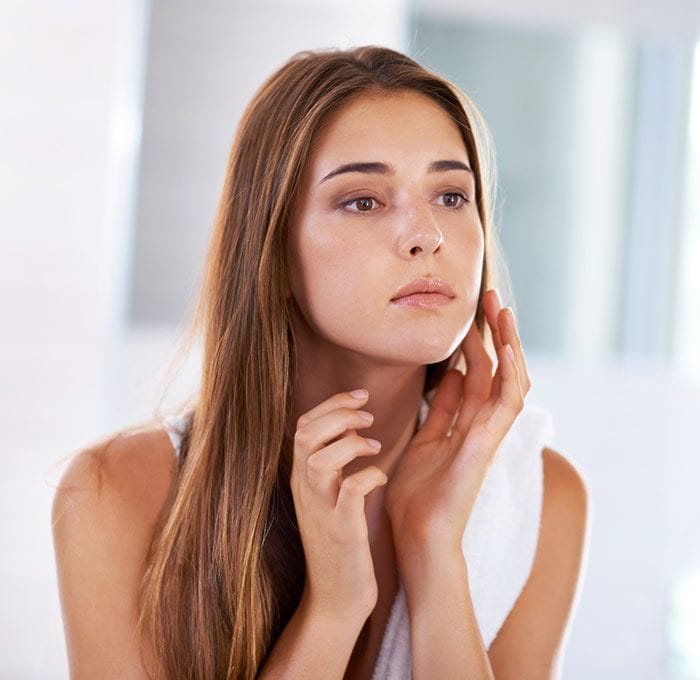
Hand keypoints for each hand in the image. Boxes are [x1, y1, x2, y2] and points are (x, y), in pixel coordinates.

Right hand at [290, 389, 387, 620]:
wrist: (335, 597)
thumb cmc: (340, 541)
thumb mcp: (328, 496)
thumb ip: (334, 461)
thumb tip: (353, 425)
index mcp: (303, 478)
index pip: (302, 426)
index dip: (331, 403)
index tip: (361, 395)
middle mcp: (306, 490)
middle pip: (305, 434)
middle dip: (338, 413)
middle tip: (368, 414)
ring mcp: (321, 510)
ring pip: (319, 458)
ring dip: (350, 442)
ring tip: (375, 444)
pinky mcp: (341, 530)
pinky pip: (350, 491)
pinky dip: (368, 476)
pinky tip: (382, 477)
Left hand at [384, 289, 530, 557]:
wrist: (416, 538)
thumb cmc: (416, 497)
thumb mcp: (424, 440)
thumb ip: (441, 410)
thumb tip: (449, 374)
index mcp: (464, 425)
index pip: (476, 374)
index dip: (475, 343)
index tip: (469, 315)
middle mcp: (481, 427)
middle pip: (495, 371)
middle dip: (494, 334)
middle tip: (490, 297)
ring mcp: (488, 436)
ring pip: (509, 381)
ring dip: (508, 345)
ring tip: (502, 310)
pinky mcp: (487, 446)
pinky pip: (506, 404)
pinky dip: (510, 373)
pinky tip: (507, 344)